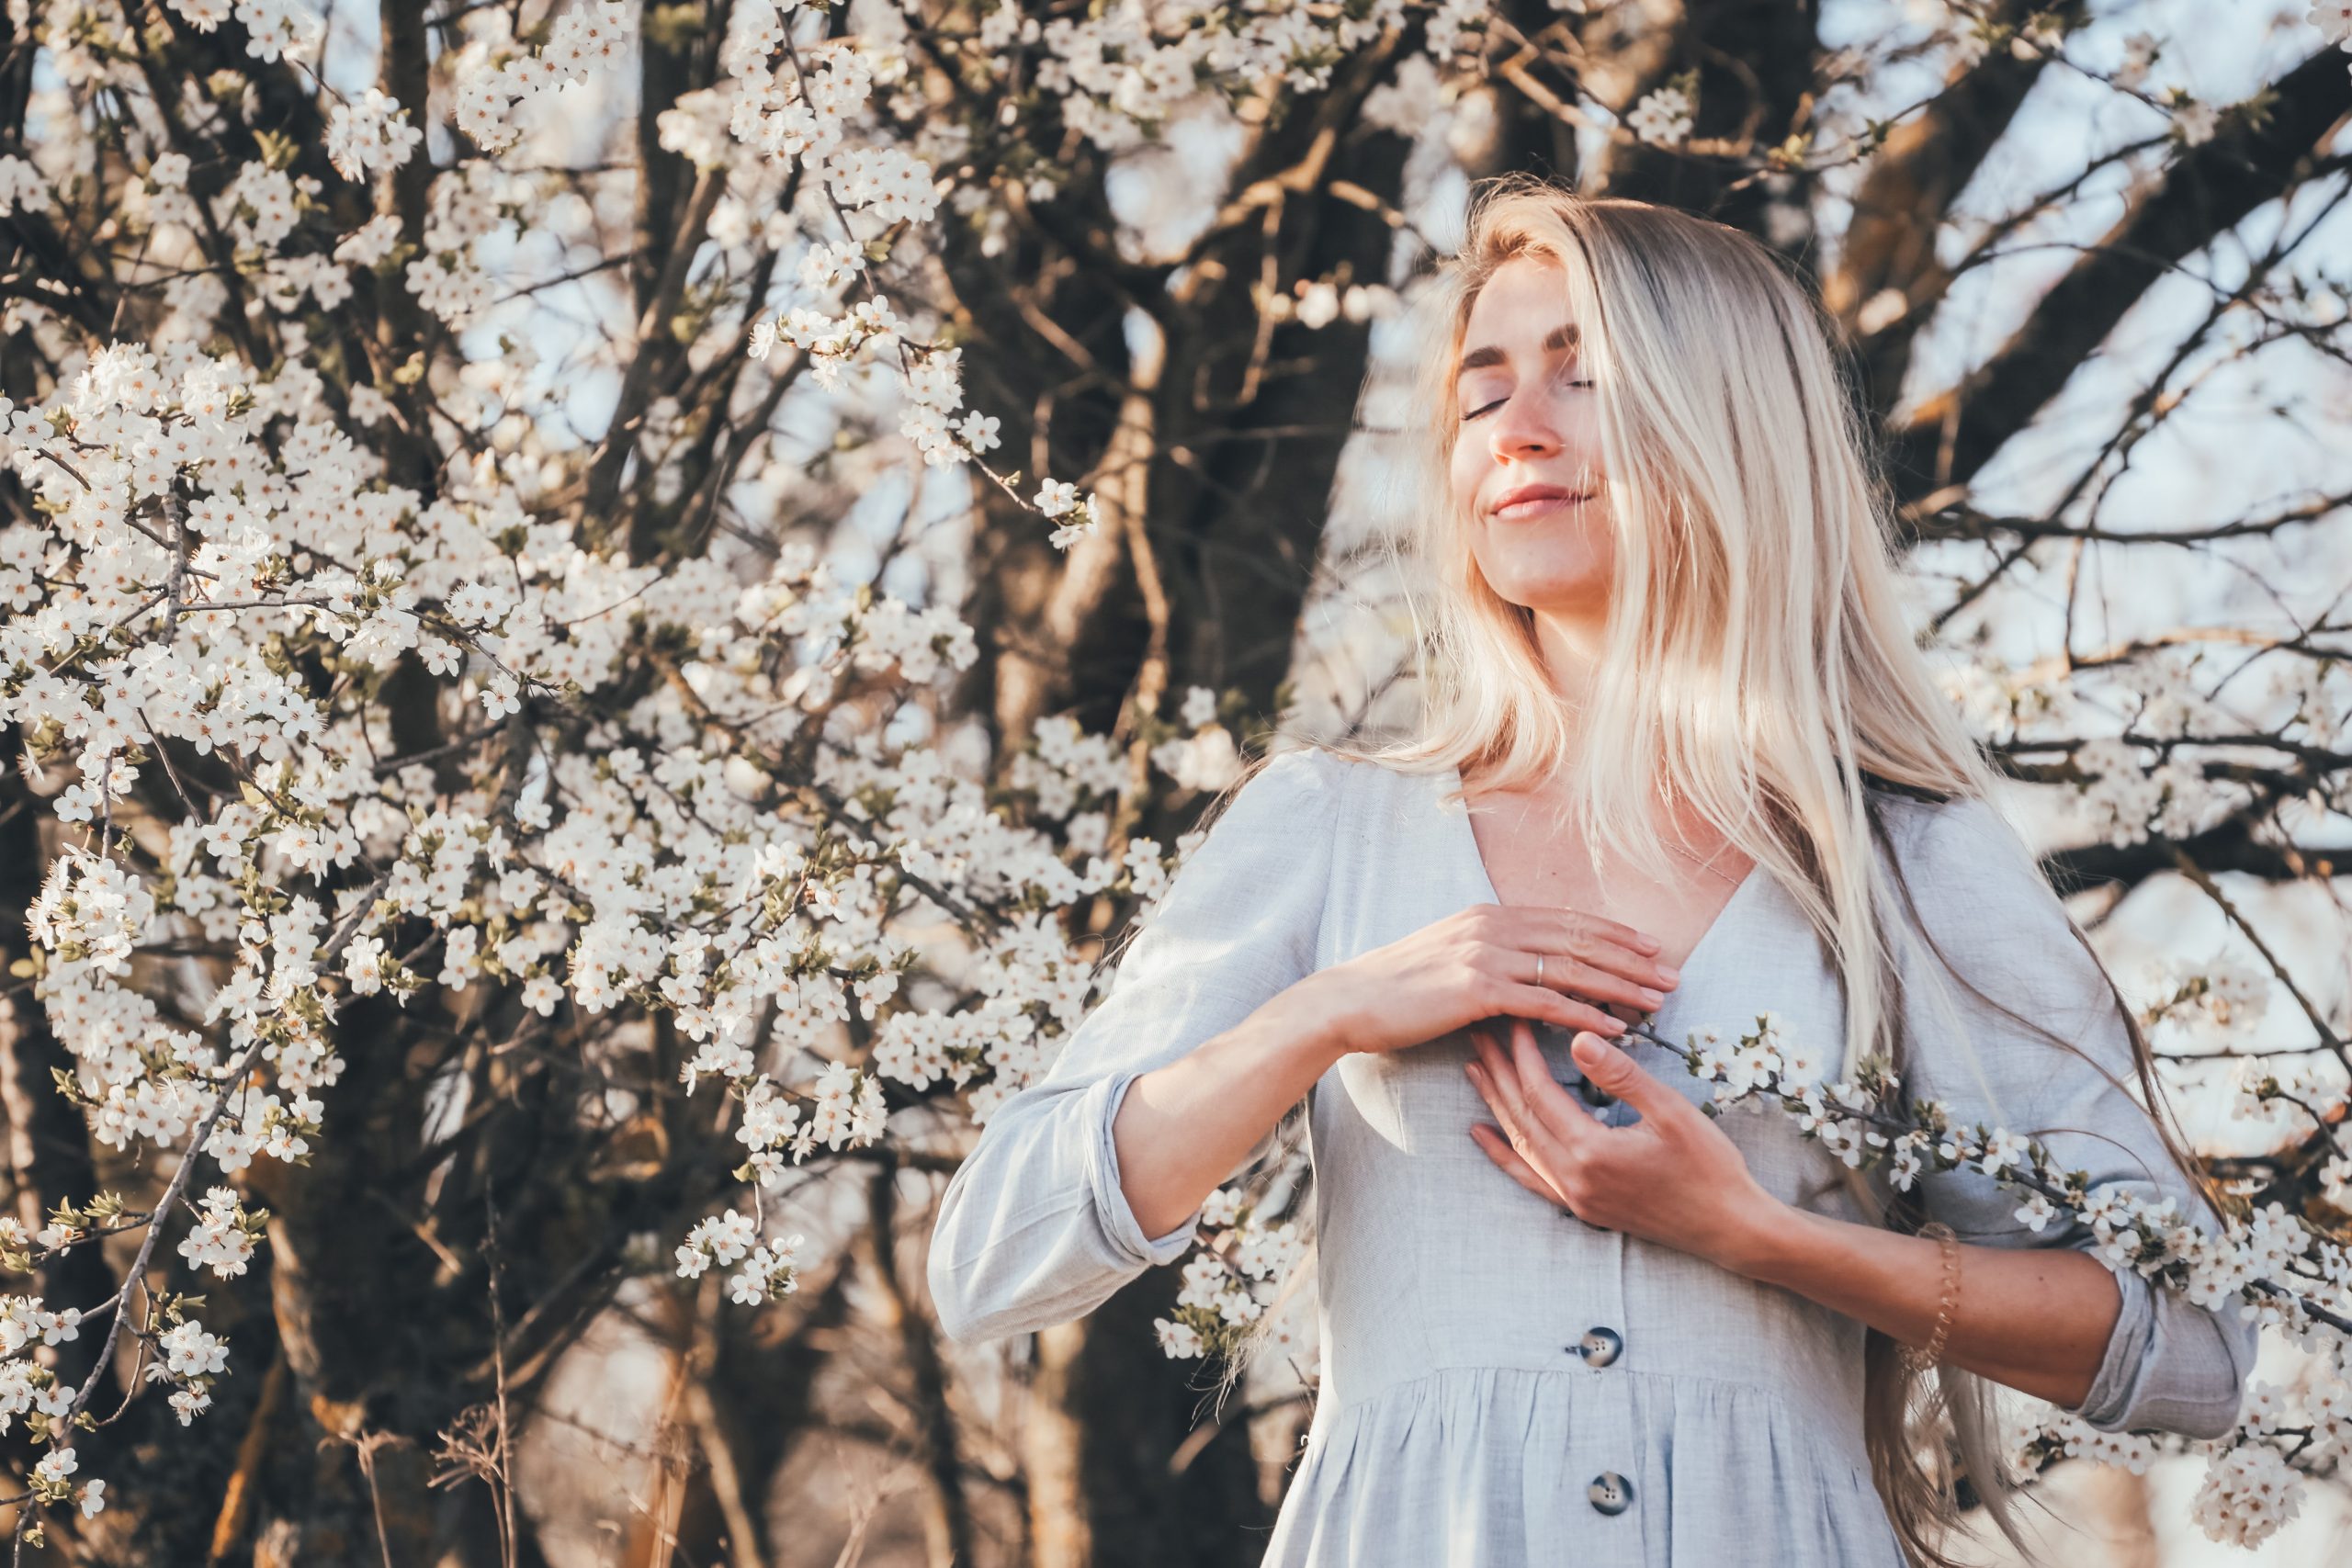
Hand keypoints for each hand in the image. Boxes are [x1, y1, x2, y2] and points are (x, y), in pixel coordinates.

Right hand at [1305, 903, 1679, 1058]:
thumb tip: (1525, 966)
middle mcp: (1494, 926)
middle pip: (1581, 940)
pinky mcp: (1478, 989)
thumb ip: (1489, 954)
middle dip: (1632, 959)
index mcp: (1490, 915)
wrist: (1350, 1001)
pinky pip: (1547, 1003)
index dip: (1615, 934)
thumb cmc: (1397, 988)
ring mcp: (1486, 955)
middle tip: (1672, 975)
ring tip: (1657, 1002)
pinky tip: (1615, 1028)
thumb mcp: (1448, 956)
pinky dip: (1586, 1015)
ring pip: (1572, 969)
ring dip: (1621, 986)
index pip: (1568, 921)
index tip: (1652, 948)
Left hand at [1462, 1016, 1784, 1272]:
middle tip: (1478, 1032)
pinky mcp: (1582, 1208)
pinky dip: (1504, 1154)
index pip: (1540, 1092)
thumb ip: (1622, 1076)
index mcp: (1591, 1151)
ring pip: (1521, 1143)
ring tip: (1477, 1068)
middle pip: (1520, 1115)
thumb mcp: (1671, 1112)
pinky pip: (1530, 1177)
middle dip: (1498, 1071)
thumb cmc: (1710, 1167)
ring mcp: (1574, 1197)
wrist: (1730, 1229)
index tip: (1513, 1019)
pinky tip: (1483, 1133)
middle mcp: (1572, 1179)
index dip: (1521, 1053)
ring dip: (1497, 1103)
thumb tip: (1579, 1037)